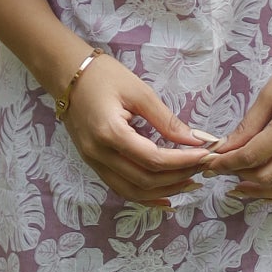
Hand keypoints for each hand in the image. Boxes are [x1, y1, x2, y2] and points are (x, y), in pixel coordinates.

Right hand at [64, 54, 218, 207]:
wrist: (65, 74)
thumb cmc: (103, 76)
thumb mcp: (139, 92)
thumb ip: (167, 120)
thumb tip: (196, 140)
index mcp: (110, 133)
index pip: (153, 159)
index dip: (183, 161)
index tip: (206, 154)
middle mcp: (99, 154)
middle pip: (144, 180)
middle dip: (178, 176)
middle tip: (203, 167)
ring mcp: (93, 162)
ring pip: (131, 191)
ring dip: (163, 191)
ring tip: (190, 182)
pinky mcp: (93, 163)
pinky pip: (120, 188)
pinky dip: (144, 195)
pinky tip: (165, 196)